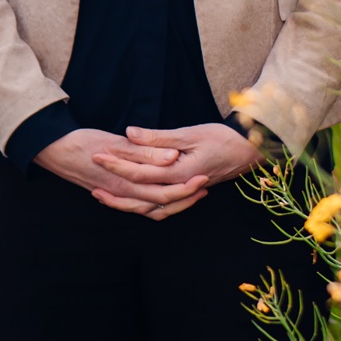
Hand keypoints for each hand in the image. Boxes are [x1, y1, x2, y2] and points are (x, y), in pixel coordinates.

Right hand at [33, 128, 208, 220]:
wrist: (55, 150)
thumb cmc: (84, 142)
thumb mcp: (117, 143)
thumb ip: (146, 151)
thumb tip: (172, 157)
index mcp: (126, 182)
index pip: (164, 192)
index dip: (186, 187)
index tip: (205, 176)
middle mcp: (123, 194)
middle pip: (161, 204)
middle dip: (186, 197)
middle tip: (205, 185)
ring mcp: (117, 196)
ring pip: (151, 209)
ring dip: (173, 203)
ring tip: (193, 191)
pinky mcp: (113, 193)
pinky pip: (138, 206)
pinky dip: (155, 205)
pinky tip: (165, 197)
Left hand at [90, 123, 265, 212]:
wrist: (248, 152)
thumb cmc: (222, 139)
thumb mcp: (190, 133)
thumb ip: (158, 138)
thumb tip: (130, 133)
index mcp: (177, 174)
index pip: (138, 172)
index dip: (116, 163)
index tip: (98, 153)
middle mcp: (177, 189)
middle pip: (137, 194)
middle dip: (113, 181)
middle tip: (93, 169)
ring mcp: (181, 195)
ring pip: (146, 207)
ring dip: (123, 201)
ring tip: (102, 194)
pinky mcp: (184, 194)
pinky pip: (159, 207)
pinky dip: (141, 205)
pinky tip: (130, 198)